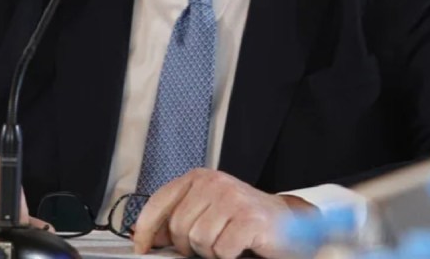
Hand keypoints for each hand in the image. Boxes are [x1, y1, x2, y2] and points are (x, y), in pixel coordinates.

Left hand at [131, 169, 315, 258]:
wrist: (286, 223)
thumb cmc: (244, 219)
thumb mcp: (207, 211)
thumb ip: (180, 218)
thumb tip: (150, 237)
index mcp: (200, 178)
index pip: (160, 202)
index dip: (146, 229)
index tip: (142, 247)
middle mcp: (215, 183)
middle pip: (178, 227)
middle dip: (189, 245)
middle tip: (209, 244)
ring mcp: (233, 199)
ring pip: (198, 240)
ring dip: (211, 251)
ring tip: (226, 242)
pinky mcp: (249, 219)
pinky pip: (220, 250)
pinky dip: (227, 255)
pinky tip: (239, 246)